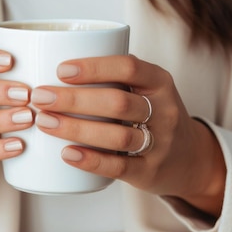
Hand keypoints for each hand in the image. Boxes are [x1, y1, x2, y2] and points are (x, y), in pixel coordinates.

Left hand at [31, 54, 225, 216]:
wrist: (191, 157)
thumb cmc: (153, 114)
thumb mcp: (146, 89)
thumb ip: (113, 77)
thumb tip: (53, 60)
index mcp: (159, 82)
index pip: (129, 67)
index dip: (94, 67)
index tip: (60, 70)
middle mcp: (164, 110)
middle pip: (117, 102)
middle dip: (74, 99)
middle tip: (40, 97)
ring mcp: (160, 143)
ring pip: (117, 135)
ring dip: (76, 128)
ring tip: (44, 122)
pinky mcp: (150, 171)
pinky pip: (119, 167)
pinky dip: (91, 160)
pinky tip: (66, 154)